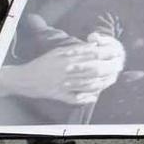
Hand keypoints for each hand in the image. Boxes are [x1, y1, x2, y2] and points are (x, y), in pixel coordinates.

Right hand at [0, 39, 123, 103]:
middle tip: (118, 67)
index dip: (106, 54)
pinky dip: (86, 98)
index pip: (92, 54)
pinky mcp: (59, 95)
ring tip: (110, 80)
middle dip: (108, 68)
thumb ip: (77, 49)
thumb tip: (94, 45)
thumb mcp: (59, 52)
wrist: (25, 78)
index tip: (116, 54)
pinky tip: (94, 96)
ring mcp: (63, 84)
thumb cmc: (44, 63)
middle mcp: (67, 70)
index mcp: (67, 57)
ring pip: (88, 84)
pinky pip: (76, 98)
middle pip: (93, 69)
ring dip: (101, 83)